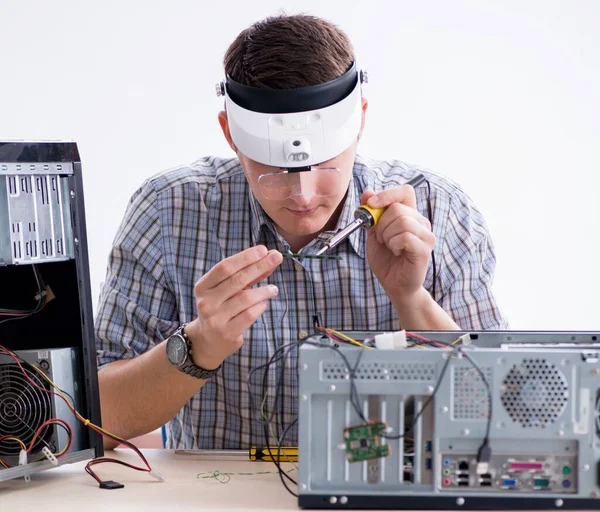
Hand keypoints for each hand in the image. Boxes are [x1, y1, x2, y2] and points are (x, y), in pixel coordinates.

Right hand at [184, 246, 281, 368]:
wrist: (208, 340)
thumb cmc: (221, 307)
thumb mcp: (227, 289)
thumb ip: (246, 274)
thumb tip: (269, 257)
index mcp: (203, 286)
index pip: (225, 267)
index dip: (245, 257)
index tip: (263, 250)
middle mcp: (206, 302)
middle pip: (237, 280)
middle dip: (259, 267)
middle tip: (276, 258)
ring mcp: (216, 319)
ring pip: (246, 298)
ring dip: (264, 291)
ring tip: (273, 289)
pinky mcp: (228, 333)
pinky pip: (250, 315)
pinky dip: (260, 306)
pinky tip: (263, 303)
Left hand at [362, 184, 434, 304]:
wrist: (394, 285)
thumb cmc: (386, 260)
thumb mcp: (374, 234)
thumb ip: (372, 215)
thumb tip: (367, 192)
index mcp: (410, 215)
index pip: (404, 191)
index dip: (387, 194)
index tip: (371, 204)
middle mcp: (421, 222)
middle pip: (397, 208)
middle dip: (381, 224)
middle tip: (382, 239)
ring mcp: (426, 235)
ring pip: (401, 221)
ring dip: (387, 235)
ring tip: (390, 246)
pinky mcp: (424, 248)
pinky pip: (405, 236)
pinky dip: (393, 244)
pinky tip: (396, 252)